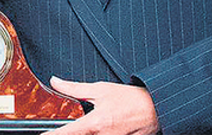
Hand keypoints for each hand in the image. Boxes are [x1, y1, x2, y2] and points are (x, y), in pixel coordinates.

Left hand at [45, 77, 159, 134]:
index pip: (65, 134)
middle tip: (73, 124)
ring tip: (99, 122)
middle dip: (70, 133)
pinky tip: (102, 128)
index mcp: (94, 124)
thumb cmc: (130, 98)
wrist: (156, 108)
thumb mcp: (100, 89)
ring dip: (87, 133)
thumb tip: (55, 81)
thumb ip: (74, 88)